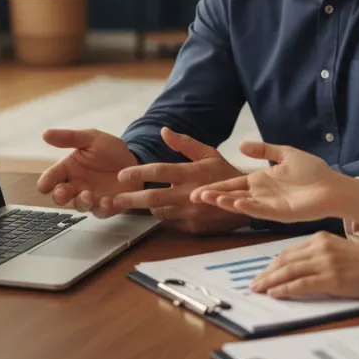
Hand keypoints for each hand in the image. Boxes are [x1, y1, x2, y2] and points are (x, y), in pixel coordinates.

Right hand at [35, 129, 141, 217]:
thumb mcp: (91, 138)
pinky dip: (103, 208)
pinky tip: (107, 201)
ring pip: (80, 206)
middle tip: (62, 193)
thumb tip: (45, 134)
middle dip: (59, 196)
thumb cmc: (109, 149)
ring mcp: (92, 197)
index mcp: (69, 169)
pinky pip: (102, 211)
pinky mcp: (108, 205)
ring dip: (82, 202)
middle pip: (61, 196)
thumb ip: (70, 137)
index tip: (44, 186)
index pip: (52, 177)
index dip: (46, 182)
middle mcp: (77, 185)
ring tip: (88, 195)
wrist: (135, 158)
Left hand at [107, 127, 249, 234]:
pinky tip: (167, 208)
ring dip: (148, 206)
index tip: (121, 175)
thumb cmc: (224, 173)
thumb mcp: (208, 153)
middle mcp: (189, 193)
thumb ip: (184, 143)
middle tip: (111, 200)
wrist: (246, 201)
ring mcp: (191, 212)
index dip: (138, 173)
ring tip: (141, 201)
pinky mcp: (193, 226)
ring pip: (159, 211)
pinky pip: (171, 222)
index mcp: (191, 173)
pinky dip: (166, 215)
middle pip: (151, 197)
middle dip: (128, 199)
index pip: (159, 171)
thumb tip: (163, 131)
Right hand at [189, 142, 358, 226]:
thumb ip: (263, 150)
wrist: (334, 185)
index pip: (232, 184)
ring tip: (208, 198)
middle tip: (193, 196)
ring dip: (226, 202)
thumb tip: (241, 144)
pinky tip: (235, 202)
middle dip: (213, 196)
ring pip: (242, 204)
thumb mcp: (285, 154)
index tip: (197, 187)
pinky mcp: (281, 212)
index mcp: (261, 181)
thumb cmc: (313, 171)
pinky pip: (260, 210)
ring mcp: (270, 205)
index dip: (215, 186)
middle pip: (232, 196)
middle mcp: (261, 195)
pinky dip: (247, 206)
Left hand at [250, 232, 358, 300]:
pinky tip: (275, 293)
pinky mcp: (331, 277)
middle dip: (266, 273)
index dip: (272, 264)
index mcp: (321, 239)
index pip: (289, 251)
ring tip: (258, 289)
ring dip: (270, 281)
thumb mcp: (339, 251)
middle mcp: (320, 247)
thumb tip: (298, 270)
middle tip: (254, 283)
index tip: (263, 273)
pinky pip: (300, 284)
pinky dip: (285, 289)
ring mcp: (325, 262)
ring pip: (288, 271)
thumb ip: (319, 256)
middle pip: (284, 260)